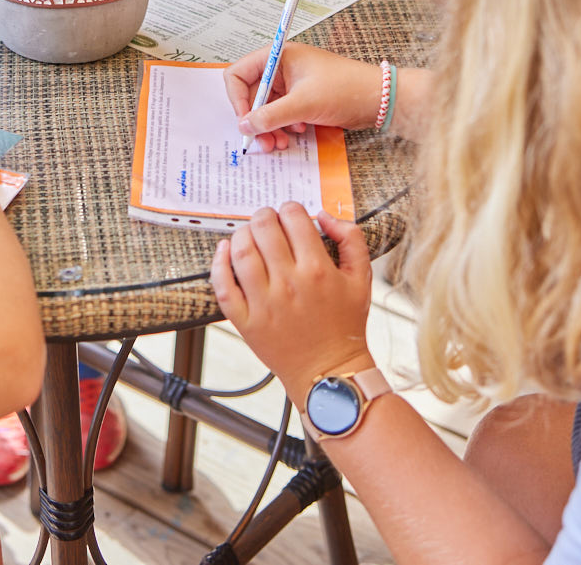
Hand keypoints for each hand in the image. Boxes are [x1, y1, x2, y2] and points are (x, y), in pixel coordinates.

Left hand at [212, 205, 374, 398]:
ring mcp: (264, 303)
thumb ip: (350, 239)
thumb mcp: (362, 279)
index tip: (291, 215)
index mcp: (318, 270)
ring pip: (241, 251)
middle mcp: (289, 283)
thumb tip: (324, 216)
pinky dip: (219, 263)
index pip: (294, 218)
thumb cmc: (345, 326)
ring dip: (243, 233)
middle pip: (264, 228)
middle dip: (265, 216)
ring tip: (250, 234)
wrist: (330, 372)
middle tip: (268, 220)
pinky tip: (224, 251)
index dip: (291, 209)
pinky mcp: (246, 321)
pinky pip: (222, 285)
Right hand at [225, 43, 382, 151]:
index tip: (245, 120)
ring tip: (279, 143)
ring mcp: (293, 84)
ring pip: (267, 108)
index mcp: (279, 56)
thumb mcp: (303, 104)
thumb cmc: (346, 89)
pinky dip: (284, 127)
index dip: (237, 98)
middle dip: (256, 120)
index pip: (240, 73)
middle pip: (252, 95)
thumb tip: (245, 126)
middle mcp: (282, 68)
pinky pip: (282, 114)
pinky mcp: (303, 98)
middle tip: (261, 142)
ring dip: (269, 128)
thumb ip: (270, 116)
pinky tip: (298, 133)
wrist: (380, 100)